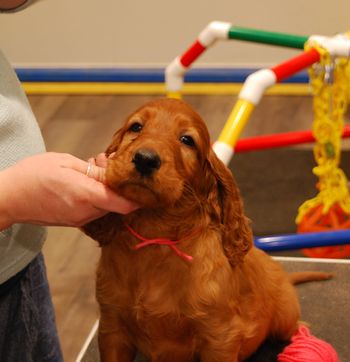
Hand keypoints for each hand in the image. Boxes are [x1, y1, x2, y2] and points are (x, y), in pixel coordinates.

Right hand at [0, 152, 138, 229]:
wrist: (8, 198)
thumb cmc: (33, 175)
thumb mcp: (65, 163)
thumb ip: (94, 171)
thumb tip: (114, 172)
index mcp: (86, 195)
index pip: (124, 203)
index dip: (139, 197)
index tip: (147, 186)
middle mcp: (86, 212)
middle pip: (117, 202)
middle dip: (120, 185)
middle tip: (109, 164)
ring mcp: (80, 219)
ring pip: (106, 205)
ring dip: (107, 189)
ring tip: (92, 169)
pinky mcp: (75, 221)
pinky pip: (95, 209)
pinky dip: (96, 196)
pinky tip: (84, 181)